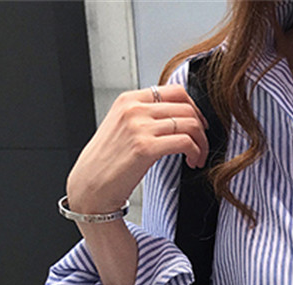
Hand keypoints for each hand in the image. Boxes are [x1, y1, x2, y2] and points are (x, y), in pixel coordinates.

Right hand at [66, 83, 209, 214]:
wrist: (91, 184)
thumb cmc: (108, 161)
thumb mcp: (123, 127)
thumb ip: (145, 116)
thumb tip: (174, 117)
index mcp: (129, 99)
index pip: (175, 91)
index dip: (194, 108)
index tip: (199, 125)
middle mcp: (134, 108)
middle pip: (186, 107)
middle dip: (202, 128)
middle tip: (202, 145)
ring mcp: (139, 127)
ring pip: (190, 124)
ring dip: (201, 143)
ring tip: (198, 157)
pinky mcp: (145, 147)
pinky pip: (185, 142)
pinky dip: (196, 152)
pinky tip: (192, 162)